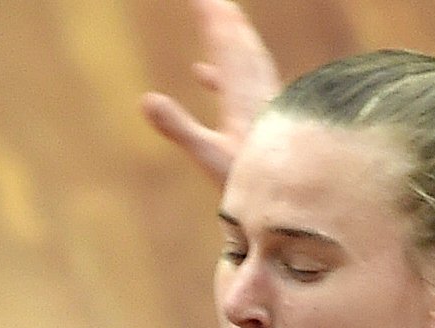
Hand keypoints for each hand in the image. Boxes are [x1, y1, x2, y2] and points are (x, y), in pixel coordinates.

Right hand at [141, 0, 281, 181]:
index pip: (226, 44)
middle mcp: (258, 93)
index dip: (212, 17)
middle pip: (242, 44)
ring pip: (249, 60)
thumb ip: (178, 127)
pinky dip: (222, 74)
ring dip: (232, 37)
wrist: (288, 202)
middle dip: (225, 19)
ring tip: (216, 19)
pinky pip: (244, 87)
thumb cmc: (246, 183)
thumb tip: (146, 101)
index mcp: (243, 94)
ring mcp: (264, 106)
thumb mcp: (207, 157)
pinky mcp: (263, 121)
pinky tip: (201, 74)